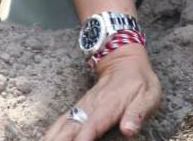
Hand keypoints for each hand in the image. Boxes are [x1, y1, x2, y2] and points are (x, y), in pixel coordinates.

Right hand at [44, 44, 160, 140]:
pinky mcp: (78, 109)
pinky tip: (44, 139)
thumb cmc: (139, 81)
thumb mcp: (148, 94)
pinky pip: (61, 122)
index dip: (83, 140)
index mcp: (109, 105)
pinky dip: (51, 132)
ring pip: (62, 126)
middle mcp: (91, 107)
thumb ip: (137, 112)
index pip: (93, 126)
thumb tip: (129, 131)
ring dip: (51, 137)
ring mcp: (82, 107)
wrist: (124, 60)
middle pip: (71, 129)